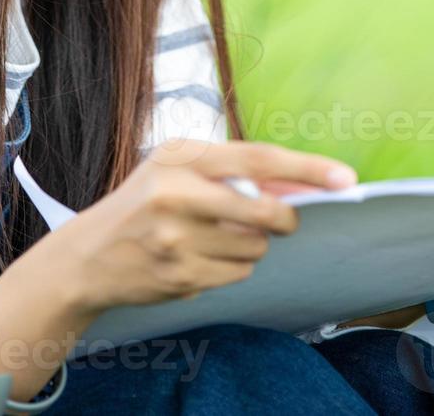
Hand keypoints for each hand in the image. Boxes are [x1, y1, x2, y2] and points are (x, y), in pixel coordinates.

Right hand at [46, 138, 357, 315]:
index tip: (345, 178)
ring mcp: (177, 240)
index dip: (307, 168)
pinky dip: (233, 268)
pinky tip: (202, 259)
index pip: (257, 159)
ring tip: (218, 237)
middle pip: (266, 212)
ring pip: (255, 247)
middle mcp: (177, 195)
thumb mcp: (177, 169)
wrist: (88, 256)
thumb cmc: (143, 203)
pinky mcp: (180, 276)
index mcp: (181, 157)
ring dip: (251, 245)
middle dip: (284, 219)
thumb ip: (234, 171)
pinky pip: (238, 274)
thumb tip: (299, 180)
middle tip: (282, 220)